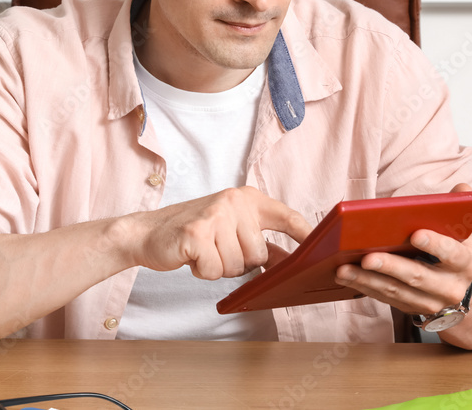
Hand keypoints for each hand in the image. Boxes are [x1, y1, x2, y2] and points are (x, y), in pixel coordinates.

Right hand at [132, 186, 311, 280]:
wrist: (148, 233)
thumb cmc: (193, 234)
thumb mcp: (230, 230)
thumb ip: (260, 242)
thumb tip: (292, 261)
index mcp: (246, 198)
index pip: (287, 217)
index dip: (306, 234)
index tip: (323, 247)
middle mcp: (233, 202)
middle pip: (259, 255)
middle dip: (239, 263)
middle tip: (216, 249)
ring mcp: (215, 215)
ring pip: (237, 266)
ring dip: (219, 268)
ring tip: (203, 251)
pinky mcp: (196, 233)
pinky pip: (215, 271)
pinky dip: (203, 271)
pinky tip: (192, 257)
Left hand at [333, 184, 471, 315]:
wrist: (456, 287)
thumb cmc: (453, 250)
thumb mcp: (462, 231)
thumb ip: (459, 208)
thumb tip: (462, 187)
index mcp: (466, 264)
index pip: (453, 253)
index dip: (436, 244)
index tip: (416, 234)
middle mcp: (451, 288)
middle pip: (418, 276)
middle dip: (390, 266)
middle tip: (367, 257)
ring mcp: (430, 302)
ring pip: (396, 291)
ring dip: (367, 280)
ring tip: (344, 268)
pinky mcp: (410, 309)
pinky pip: (384, 299)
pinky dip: (363, 287)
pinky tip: (344, 276)